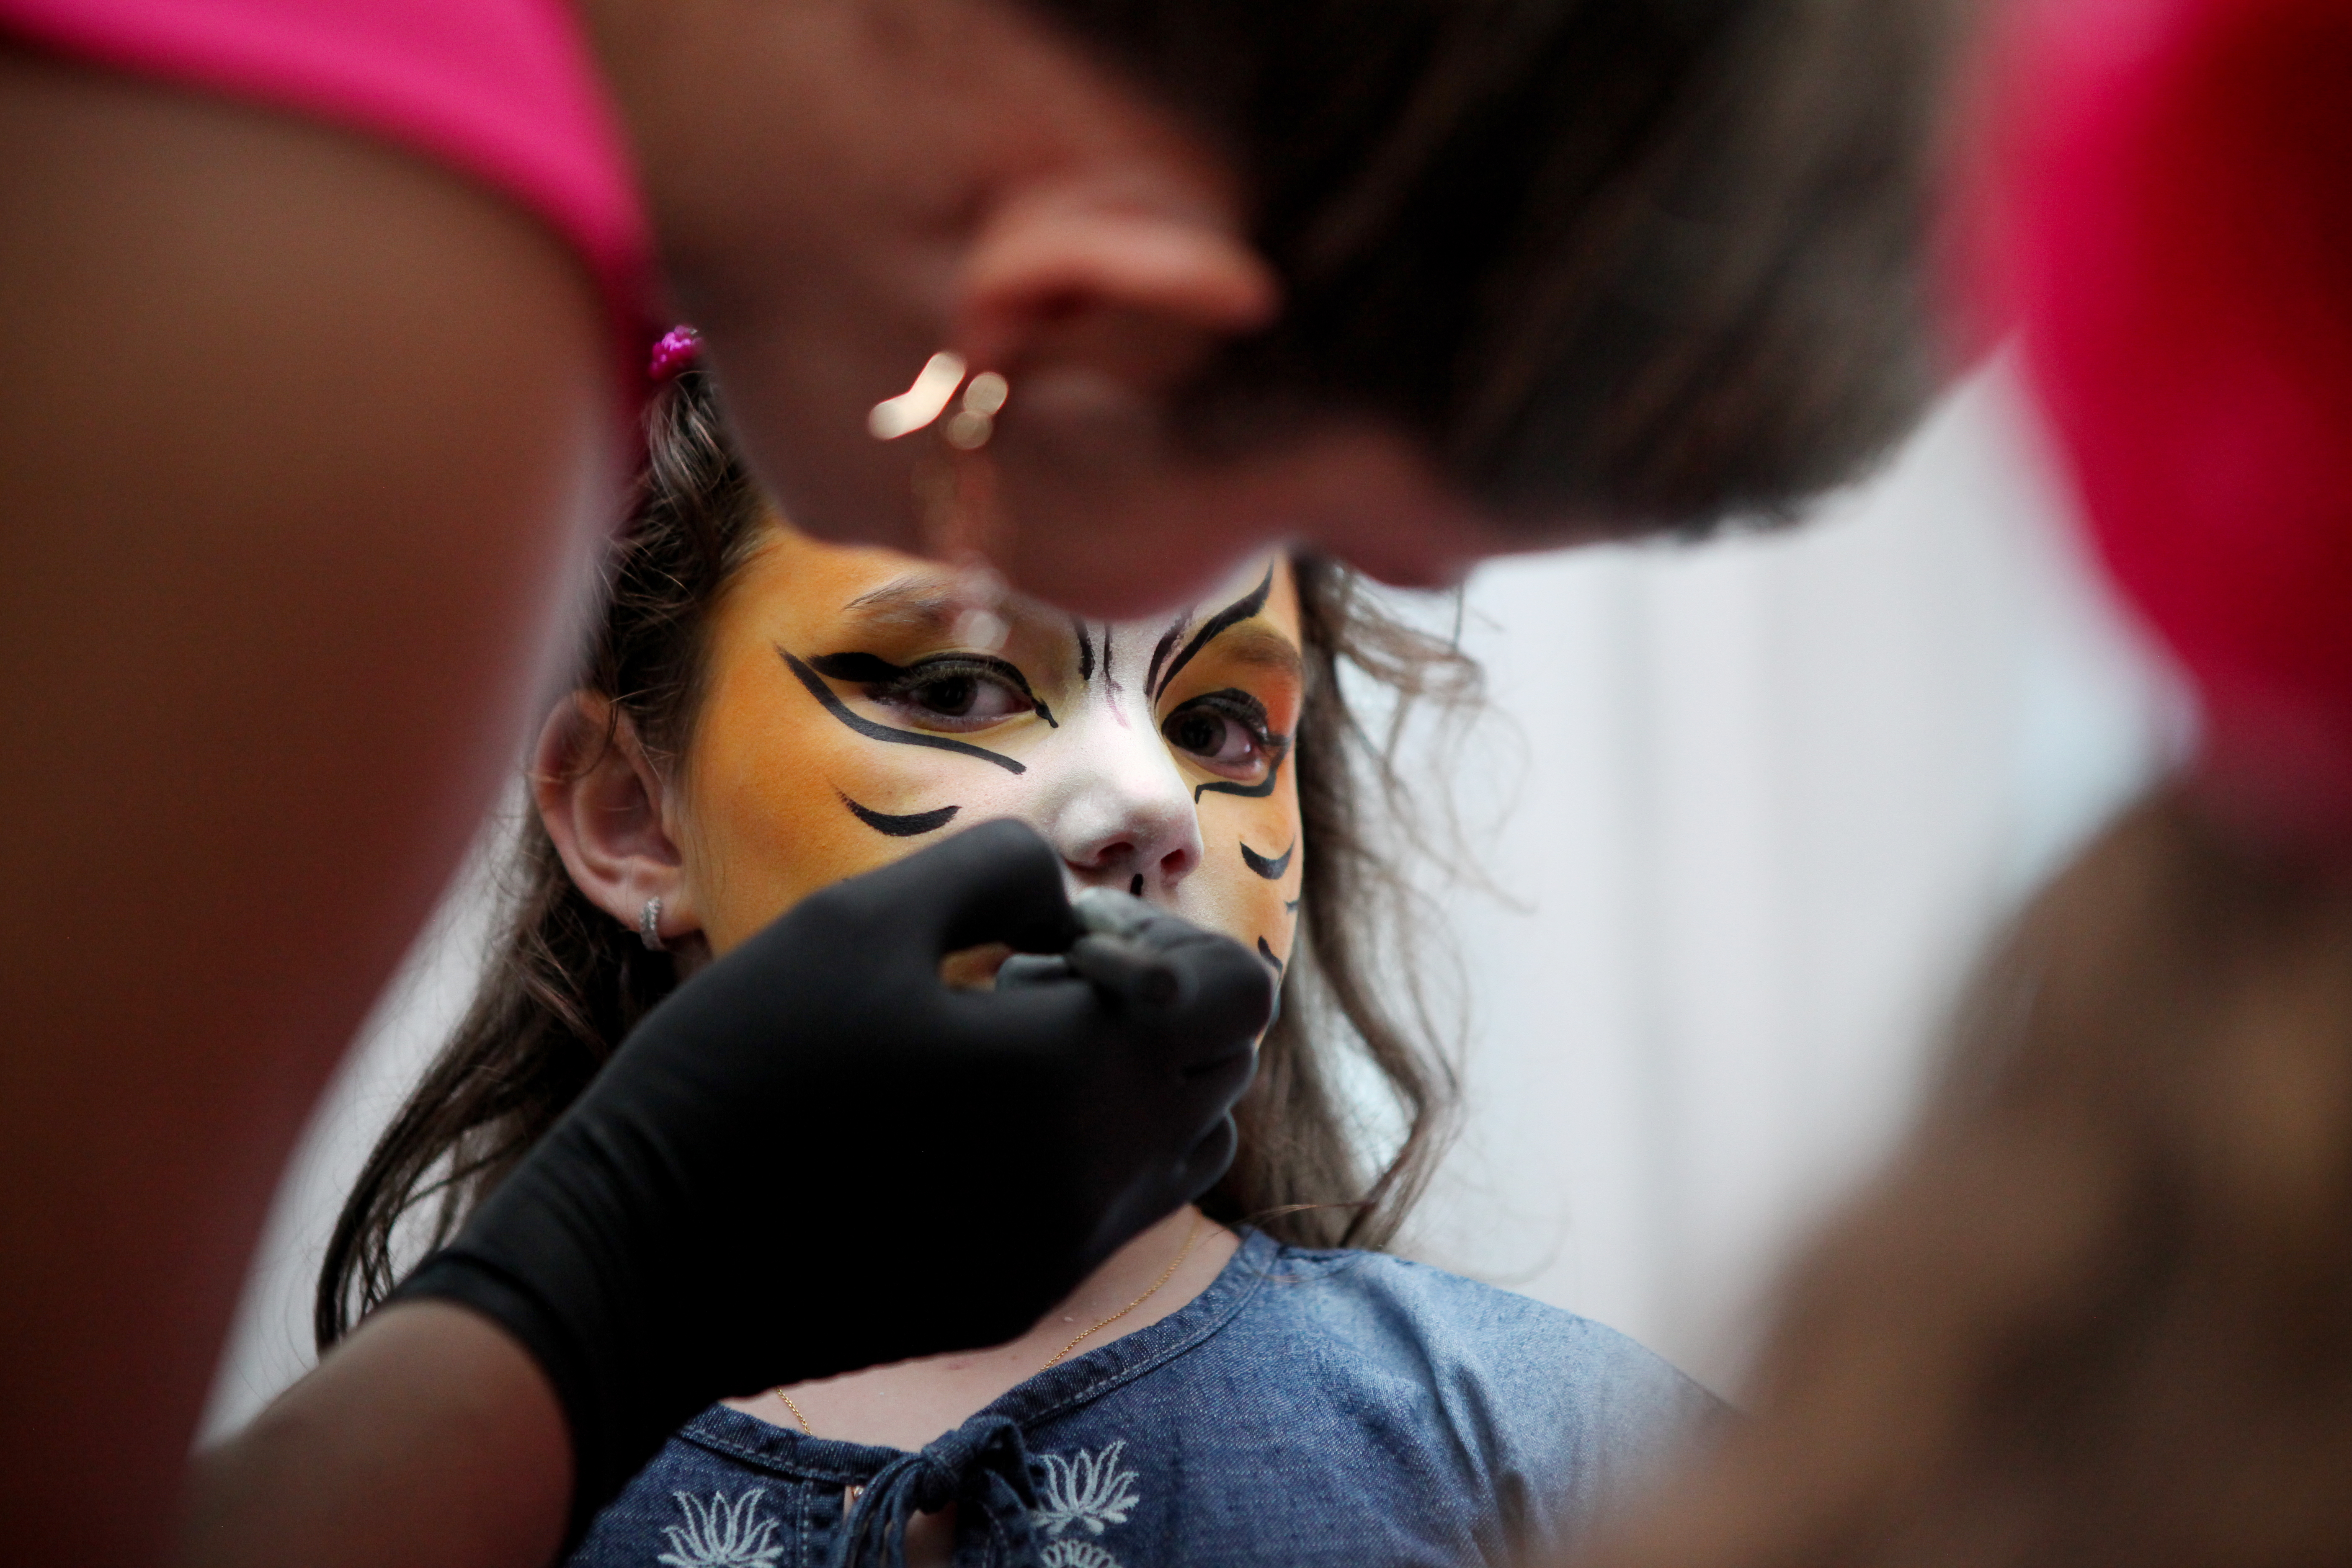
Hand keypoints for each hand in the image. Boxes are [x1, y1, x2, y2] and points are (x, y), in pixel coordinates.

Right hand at [393, 819, 1268, 1534]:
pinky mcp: (1017, 1298)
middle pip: (1221, 1067)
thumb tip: (1072, 903)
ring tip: (1002, 1046)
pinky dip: (1082, 1150)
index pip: (1238, 994)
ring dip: (1130, 1081)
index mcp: (1076, 1072)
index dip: (1172, 940)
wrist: (642, 1257)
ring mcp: (1062, 1251)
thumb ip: (1002, 875)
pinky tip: (966, 1120)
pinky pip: (1112, 1211)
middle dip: (1157, 1006)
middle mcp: (1098, 1176)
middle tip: (1029, 977)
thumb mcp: (863, 918)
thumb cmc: (743, 1066)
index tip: (1065, 933)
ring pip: (1184, 1145)